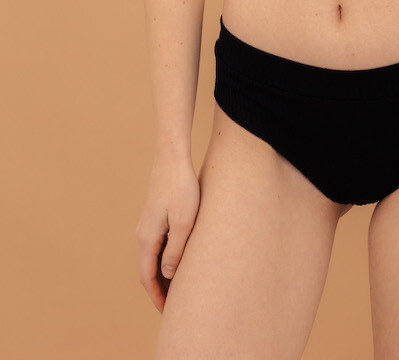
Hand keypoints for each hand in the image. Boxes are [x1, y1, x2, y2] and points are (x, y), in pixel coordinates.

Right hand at [135, 155, 199, 311]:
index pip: (148, 277)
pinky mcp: (154, 214)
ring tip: (180, 287)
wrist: (171, 156)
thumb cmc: (181, 186)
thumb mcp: (185, 221)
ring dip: (163, 274)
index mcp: (147, 238)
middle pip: (148, 270)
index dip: (158, 296)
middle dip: (160, 289)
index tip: (168, 312)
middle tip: (176, 305)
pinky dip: (165, 259)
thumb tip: (169, 274)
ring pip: (153, 257)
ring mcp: (147, 223)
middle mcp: (142, 233)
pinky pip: (157, 245)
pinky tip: (179, 259)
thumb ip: (176, 250)